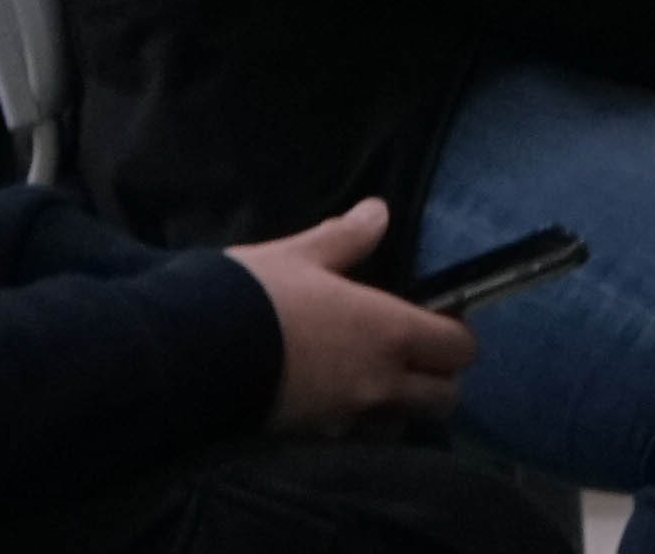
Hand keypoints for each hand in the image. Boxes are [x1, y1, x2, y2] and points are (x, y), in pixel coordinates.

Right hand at [227, 201, 477, 431]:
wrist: (195, 356)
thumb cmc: (254, 297)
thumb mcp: (299, 255)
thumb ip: (345, 237)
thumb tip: (379, 212)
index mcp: (389, 331)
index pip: (459, 348)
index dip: (456, 335)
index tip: (439, 320)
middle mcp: (381, 383)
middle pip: (444, 397)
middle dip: (438, 379)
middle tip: (413, 356)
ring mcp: (349, 420)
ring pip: (403, 425)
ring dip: (399, 408)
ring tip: (373, 383)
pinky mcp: (315, 442)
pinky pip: (357, 439)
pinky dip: (358, 426)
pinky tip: (334, 404)